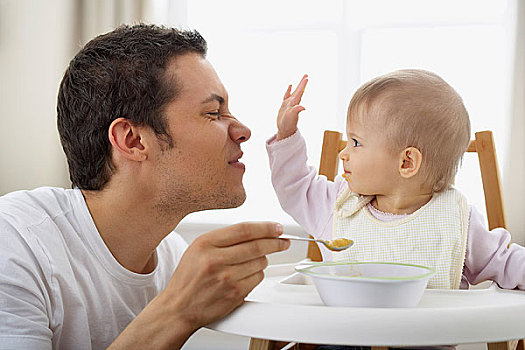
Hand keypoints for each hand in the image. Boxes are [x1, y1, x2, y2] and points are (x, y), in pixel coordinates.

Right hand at [110, 222, 289, 348]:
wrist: (178, 307)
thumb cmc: (188, 278)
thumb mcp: (198, 249)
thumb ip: (224, 239)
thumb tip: (256, 231)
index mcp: (206, 244)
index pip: (244, 230)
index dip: (265, 228)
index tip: (277, 228)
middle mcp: (215, 260)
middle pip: (257, 246)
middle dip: (275, 242)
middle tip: (283, 241)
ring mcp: (226, 278)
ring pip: (260, 262)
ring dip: (263, 260)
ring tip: (251, 263)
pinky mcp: (235, 293)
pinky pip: (258, 278)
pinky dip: (257, 275)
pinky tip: (245, 276)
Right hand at [276, 74, 308, 140]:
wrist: (285, 130)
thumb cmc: (288, 125)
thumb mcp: (291, 117)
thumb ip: (296, 111)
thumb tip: (303, 107)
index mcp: (295, 103)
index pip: (300, 92)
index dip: (303, 85)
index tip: (306, 78)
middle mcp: (293, 103)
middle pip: (299, 90)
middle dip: (302, 83)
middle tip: (306, 75)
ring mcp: (289, 104)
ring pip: (294, 92)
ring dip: (298, 85)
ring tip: (302, 79)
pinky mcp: (284, 106)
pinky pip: (287, 95)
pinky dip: (289, 90)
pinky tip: (290, 85)